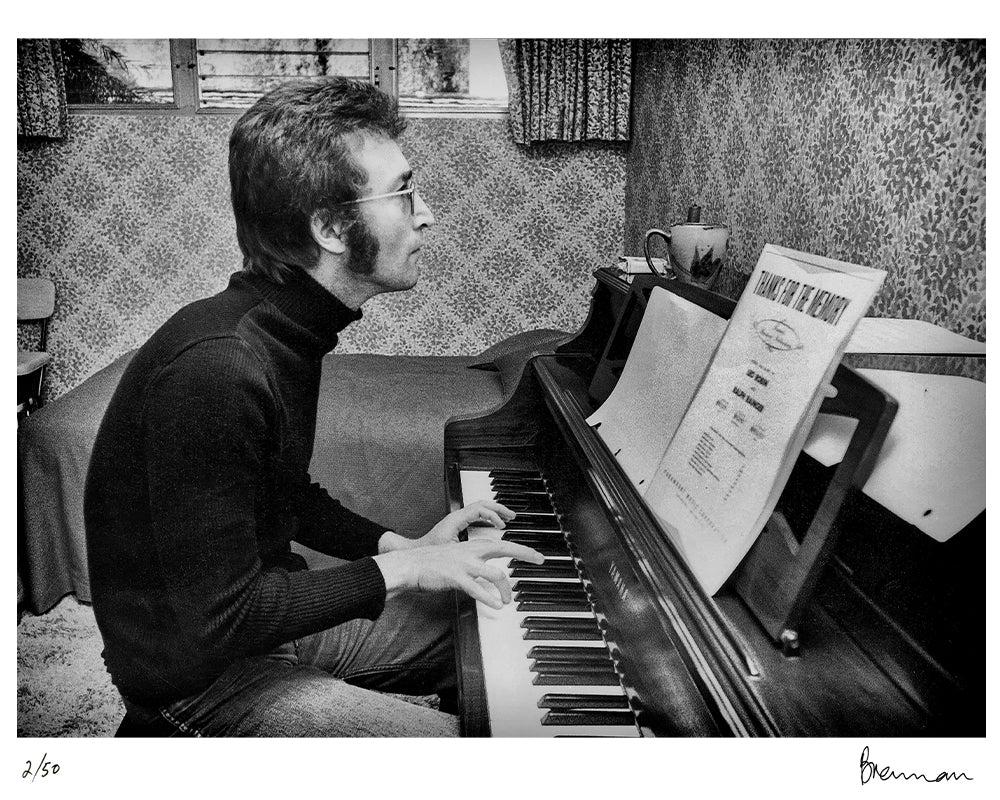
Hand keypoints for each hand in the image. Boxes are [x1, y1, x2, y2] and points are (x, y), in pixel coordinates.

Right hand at [373, 539, 543, 609]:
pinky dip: (489, 598)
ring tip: (507, 601)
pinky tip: (496, 606)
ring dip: (505, 589)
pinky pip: (477, 589)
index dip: (521, 548)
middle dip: (525, 553)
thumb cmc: (431, 564)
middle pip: (504, 548)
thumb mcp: (457, 560)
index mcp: (471, 546)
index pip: (502, 544)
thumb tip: (488, 576)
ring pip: (495, 573)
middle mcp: (471, 551)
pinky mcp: (455, 577)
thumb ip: (474, 566)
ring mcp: (464, 563)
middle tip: (539, 560)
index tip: (535, 555)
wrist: (409, 564)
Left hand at [416, 500, 515, 547]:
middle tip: (512, 515)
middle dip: (499, 508)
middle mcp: (457, 516)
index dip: (494, 515)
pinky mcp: (457, 525)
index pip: (480, 509)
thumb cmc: (428, 554)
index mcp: (456, 519)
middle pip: (482, 504)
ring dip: (495, 511)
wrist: (412, 556)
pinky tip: (494, 526)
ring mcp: (457, 520)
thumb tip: (484, 551)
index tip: (503, 524)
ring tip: (507, 517)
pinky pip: (477, 516)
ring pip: (480, 508)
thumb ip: (467, 550)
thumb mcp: (450, 553)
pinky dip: (488, 518)